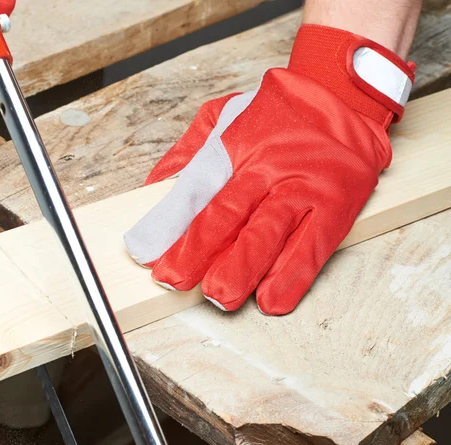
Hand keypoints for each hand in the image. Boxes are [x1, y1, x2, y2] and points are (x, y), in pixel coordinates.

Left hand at [125, 25, 414, 315]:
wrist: (348, 95)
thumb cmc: (281, 111)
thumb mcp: (226, 114)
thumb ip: (190, 150)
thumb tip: (154, 185)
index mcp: (239, 147)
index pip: (197, 188)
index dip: (169, 223)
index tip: (144, 251)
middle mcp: (270, 169)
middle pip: (228, 215)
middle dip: (198, 252)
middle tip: (173, 281)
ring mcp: (304, 189)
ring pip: (268, 234)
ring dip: (242, 269)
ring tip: (219, 296)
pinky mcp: (336, 208)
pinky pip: (312, 248)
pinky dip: (292, 277)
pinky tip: (271, 300)